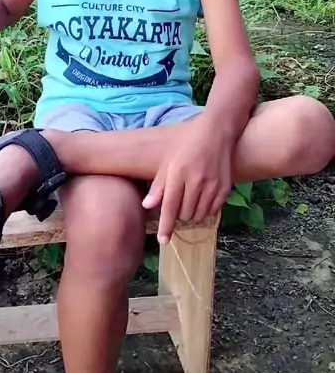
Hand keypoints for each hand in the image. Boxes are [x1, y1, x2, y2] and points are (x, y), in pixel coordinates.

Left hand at [142, 114, 231, 243]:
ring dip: (191, 214)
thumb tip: (147, 206)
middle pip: (184, 214)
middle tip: (178, 203)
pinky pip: (212, 211)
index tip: (163, 240)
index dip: (166, 226)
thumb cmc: (187, 145)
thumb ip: (158, 186)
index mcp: (178, 173)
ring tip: (189, 200)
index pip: (169, 207)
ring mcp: (212, 185)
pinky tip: (202, 199)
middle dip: (178, 215)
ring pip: (198, 215)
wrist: (216, 132)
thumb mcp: (168, 161)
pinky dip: (205, 210)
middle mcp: (196, 181)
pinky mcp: (224, 188)